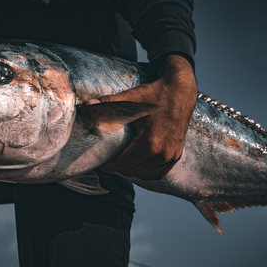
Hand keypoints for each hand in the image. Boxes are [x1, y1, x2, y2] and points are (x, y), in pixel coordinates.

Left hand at [86, 55, 196, 179]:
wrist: (181, 91)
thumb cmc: (155, 94)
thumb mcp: (130, 99)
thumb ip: (107, 104)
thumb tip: (85, 106)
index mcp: (149, 143)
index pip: (122, 164)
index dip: (108, 166)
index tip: (100, 164)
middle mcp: (162, 154)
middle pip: (132, 171)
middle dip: (118, 168)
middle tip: (108, 161)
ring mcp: (171, 156)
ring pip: (144, 175)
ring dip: (132, 171)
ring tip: (121, 162)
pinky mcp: (176, 156)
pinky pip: (157, 173)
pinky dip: (146, 171)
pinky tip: (137, 164)